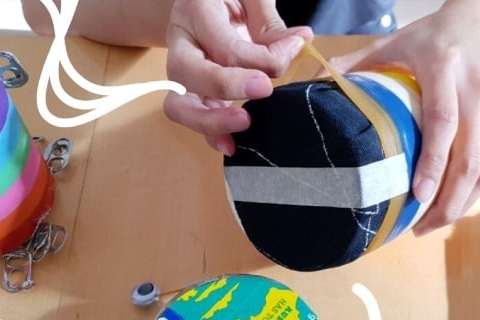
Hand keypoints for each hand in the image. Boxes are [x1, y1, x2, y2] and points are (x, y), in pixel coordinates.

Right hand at [163, 0, 312, 154]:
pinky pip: (190, 120)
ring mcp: (180, 75)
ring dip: (210, 121)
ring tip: (243, 124)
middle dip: (227, 86)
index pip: (227, 45)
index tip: (294, 48)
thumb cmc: (228, 0)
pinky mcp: (188, 95)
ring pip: (178, 105)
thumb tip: (301, 42)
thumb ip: (270, 22)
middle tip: (264, 89)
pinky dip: (210, 135)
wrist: (202, 5)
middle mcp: (180, 45)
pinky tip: (232, 145)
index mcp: (195, 12)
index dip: (263, 56)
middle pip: (190, 73)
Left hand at [326, 0, 479, 235]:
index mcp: (444, 71)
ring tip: (440, 219)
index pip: (444, 124)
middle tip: (421, 227)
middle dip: (449, 203)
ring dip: (467, 200)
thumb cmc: (436, 32)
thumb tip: (316, 81)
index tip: (417, 197)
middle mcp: (478, 91)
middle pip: (471, 159)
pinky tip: (477, 191)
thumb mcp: (396, 41)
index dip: (432, 163)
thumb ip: (357, 62)